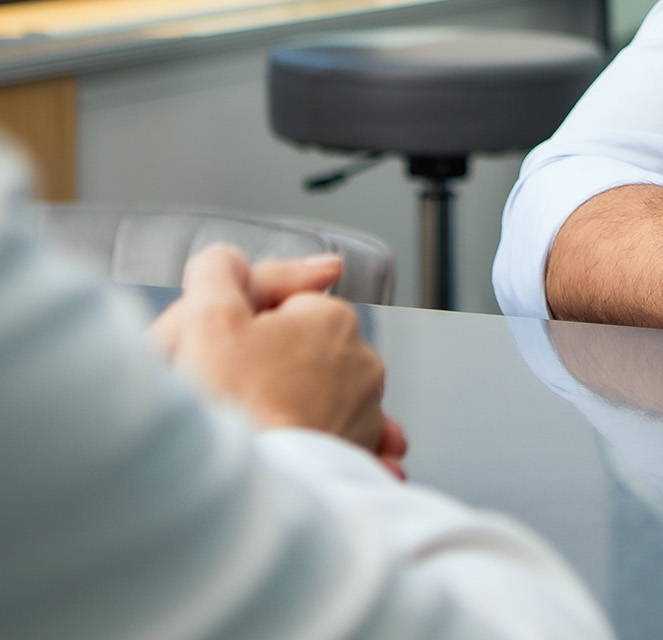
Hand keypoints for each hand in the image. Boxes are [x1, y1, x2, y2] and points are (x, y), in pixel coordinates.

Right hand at [152, 245, 407, 473]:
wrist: (257, 489)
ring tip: (255, 427)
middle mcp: (362, 362)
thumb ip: (218, 272)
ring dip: (295, 406)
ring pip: (320, 396)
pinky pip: (344, 442)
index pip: (285, 304)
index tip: (223, 352)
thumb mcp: (207, 316)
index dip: (244, 326)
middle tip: (232, 393)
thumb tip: (226, 261)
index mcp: (333, 320)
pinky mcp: (361, 456)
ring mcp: (366, 412)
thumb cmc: (231, 410)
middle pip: (302, 353)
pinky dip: (325, 445)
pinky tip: (301, 454)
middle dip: (271, 366)